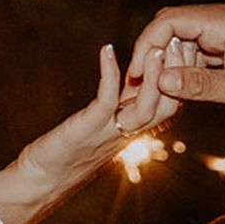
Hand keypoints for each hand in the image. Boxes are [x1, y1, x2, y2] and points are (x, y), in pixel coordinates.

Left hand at [14, 44, 178, 194]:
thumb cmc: (65, 152)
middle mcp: (127, 134)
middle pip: (168, 107)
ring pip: (147, 109)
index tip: (184, 48)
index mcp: (133, 131)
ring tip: (157, 48)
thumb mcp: (100, 125)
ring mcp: (109, 133)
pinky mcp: (87, 129)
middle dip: (177, 75)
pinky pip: (106, 101)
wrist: (40, 181)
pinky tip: (107, 50)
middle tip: (181, 42)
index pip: (170, 105)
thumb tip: (129, 83)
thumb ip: (118, 107)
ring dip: (154, 77)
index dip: (180, 78)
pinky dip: (109, 74)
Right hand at [128, 4, 224, 137]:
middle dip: (153, 60)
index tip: (133, 78)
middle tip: (142, 93)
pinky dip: (188, 77)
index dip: (145, 47)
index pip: (168, 22)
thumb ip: (200, 84)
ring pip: (185, 48)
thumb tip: (160, 79)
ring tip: (161, 101)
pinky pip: (201, 60)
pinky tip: (183, 99)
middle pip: (172, 32)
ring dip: (170, 71)